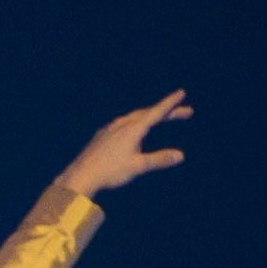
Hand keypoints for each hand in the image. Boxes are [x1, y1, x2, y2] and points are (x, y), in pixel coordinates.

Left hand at [54, 90, 189, 198]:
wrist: (81, 174)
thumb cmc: (110, 171)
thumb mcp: (137, 166)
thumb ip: (159, 159)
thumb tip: (180, 155)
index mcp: (133, 129)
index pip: (157, 112)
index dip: (171, 103)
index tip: (181, 93)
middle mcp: (123, 124)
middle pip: (149, 113)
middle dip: (167, 111)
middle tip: (185, 112)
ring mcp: (111, 128)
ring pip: (135, 117)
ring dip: (151, 116)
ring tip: (161, 118)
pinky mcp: (103, 134)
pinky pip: (123, 123)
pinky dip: (135, 122)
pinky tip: (133, 129)